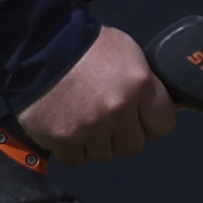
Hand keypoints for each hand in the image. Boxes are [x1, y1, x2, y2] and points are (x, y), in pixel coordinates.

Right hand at [17, 25, 178, 168]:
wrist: (38, 44)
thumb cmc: (86, 44)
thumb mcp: (128, 52)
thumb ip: (144, 84)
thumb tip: (153, 107)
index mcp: (139, 85)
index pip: (164, 124)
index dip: (151, 121)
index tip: (139, 116)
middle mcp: (117, 111)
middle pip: (133, 146)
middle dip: (122, 134)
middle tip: (106, 117)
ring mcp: (88, 128)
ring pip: (104, 154)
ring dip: (95, 142)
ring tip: (82, 118)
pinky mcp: (62, 139)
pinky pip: (76, 159)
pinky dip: (71, 147)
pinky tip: (66, 126)